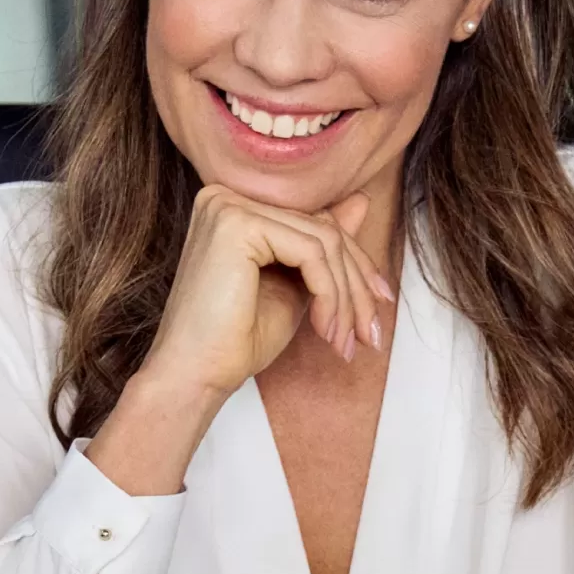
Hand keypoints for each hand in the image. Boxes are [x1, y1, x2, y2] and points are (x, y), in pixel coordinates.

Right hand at [143, 183, 394, 398]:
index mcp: (235, 207)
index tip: (378, 306)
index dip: (355, 266)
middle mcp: (226, 196)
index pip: (313, 224)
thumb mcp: (294, 287)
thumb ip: (321, 248)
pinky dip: (330, 294)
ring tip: (344, 340)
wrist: (195, 376)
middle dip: (356, 286)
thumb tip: (361, 202)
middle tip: (370, 333)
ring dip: (345, 298)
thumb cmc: (236, 340)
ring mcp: (229, 206)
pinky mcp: (237, 223)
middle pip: (322, 230)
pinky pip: (311, 252)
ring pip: (323, 242)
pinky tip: (326, 329)